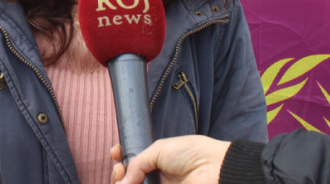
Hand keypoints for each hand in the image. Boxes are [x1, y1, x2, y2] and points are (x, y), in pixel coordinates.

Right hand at [110, 136, 230, 183]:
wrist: (214, 169)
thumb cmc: (191, 153)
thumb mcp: (159, 149)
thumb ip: (137, 163)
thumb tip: (122, 182)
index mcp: (157, 160)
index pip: (134, 161)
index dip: (121, 158)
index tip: (115, 153)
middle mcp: (157, 176)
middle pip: (130, 178)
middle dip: (119, 173)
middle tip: (119, 170)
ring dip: (123, 183)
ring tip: (122, 178)